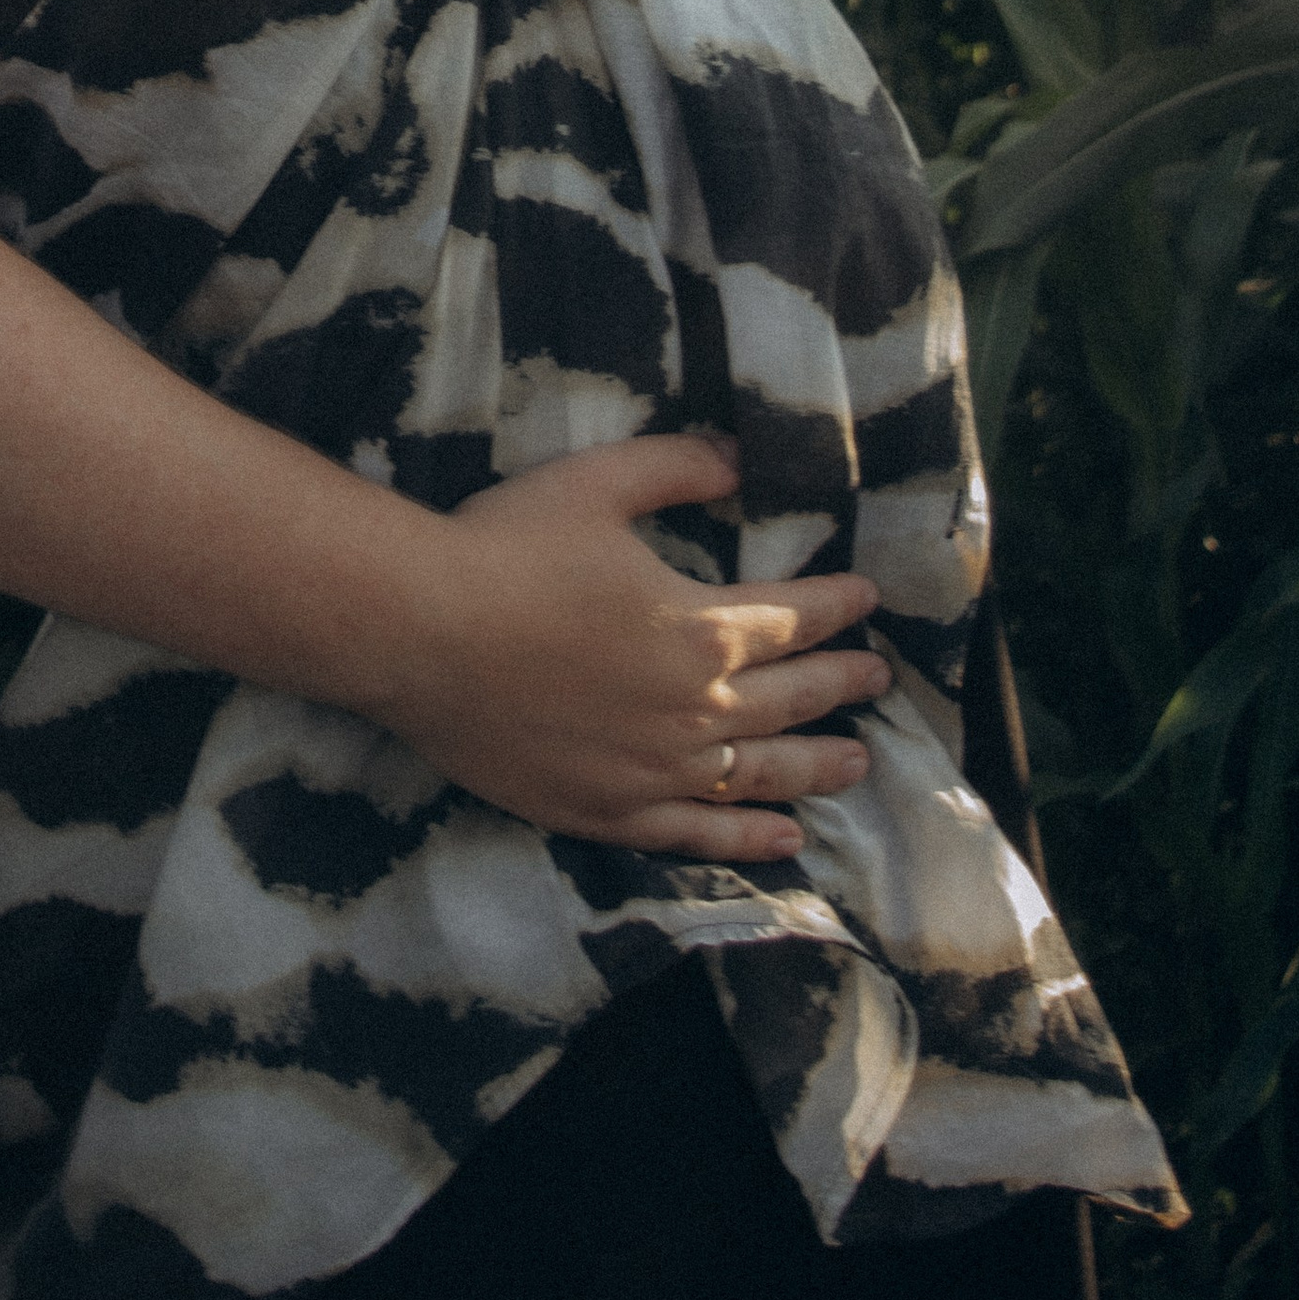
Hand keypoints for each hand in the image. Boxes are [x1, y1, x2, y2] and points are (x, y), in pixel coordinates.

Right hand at [377, 435, 891, 859]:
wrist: (420, 632)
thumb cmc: (505, 548)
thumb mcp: (596, 482)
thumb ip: (677, 468)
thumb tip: (740, 458)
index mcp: (700, 628)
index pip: (791, 619)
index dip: (835, 608)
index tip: (866, 601)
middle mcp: (695, 710)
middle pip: (789, 698)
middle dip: (840, 683)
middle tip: (877, 679)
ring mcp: (654, 771)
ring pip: (758, 774)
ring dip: (815, 766)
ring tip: (857, 763)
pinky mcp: (608, 811)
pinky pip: (698, 835)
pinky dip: (748, 839)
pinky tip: (784, 840)